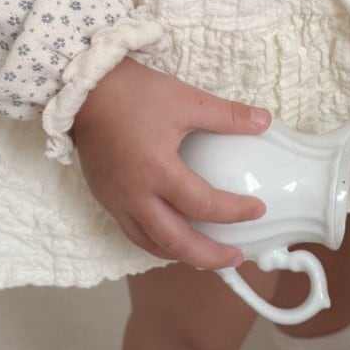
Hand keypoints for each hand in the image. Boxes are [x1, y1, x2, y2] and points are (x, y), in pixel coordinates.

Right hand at [70, 58, 269, 270]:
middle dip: (209, 256)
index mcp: (158, 171)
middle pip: (176, 242)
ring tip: (206, 256)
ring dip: (182, 255)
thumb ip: (227, 115)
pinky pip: (133, 232)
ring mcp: (117, 200)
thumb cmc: (135, 93)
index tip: (257, 209)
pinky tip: (174, 238)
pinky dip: (157, 242)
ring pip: (151, 244)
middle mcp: (136, 194)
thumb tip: (264, 120)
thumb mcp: (186, 100)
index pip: (204, 205)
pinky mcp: (105, 198)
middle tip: (235, 258)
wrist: (85, 91)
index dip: (235, 212)